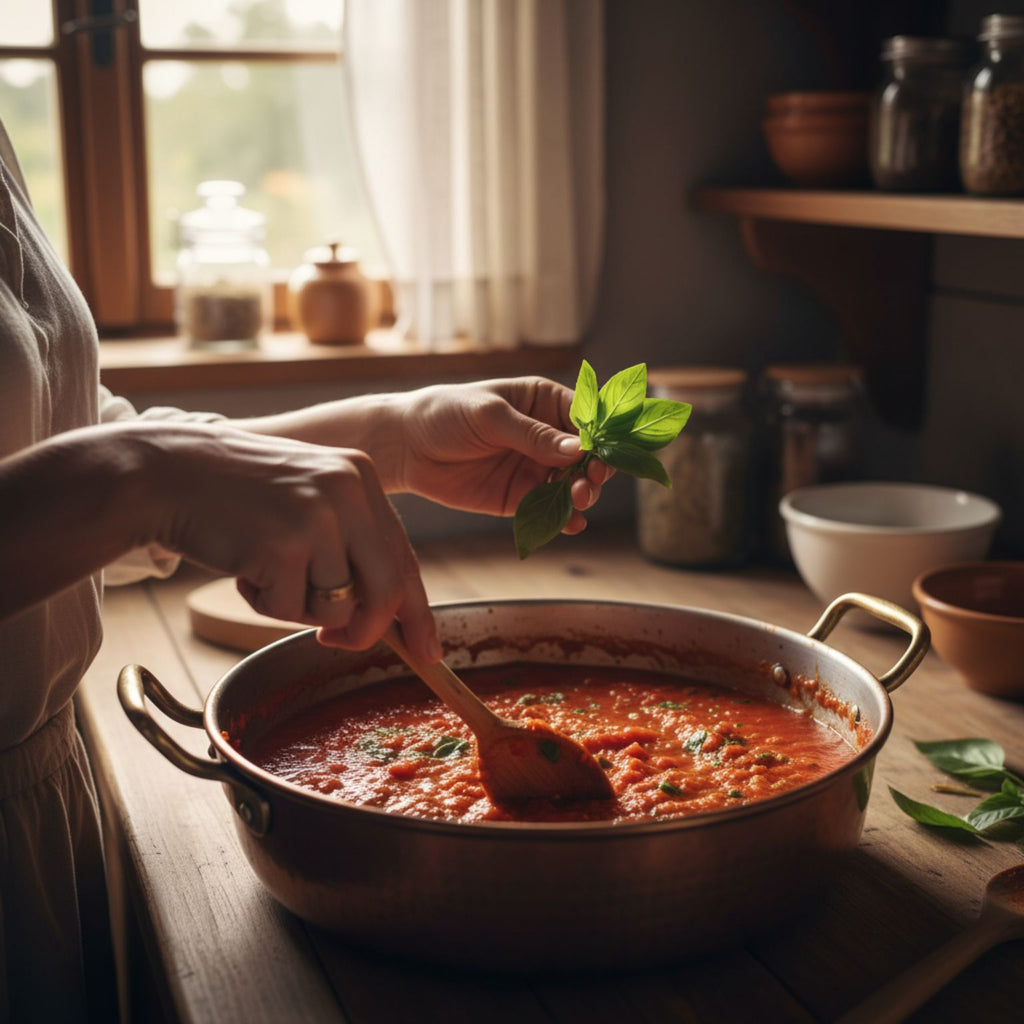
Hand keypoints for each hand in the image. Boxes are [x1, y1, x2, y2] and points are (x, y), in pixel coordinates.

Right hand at [138, 422, 438, 659]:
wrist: (163, 474)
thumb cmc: (235, 495)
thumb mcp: (307, 499)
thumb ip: (350, 544)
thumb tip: (387, 615)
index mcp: (360, 476)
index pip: (404, 556)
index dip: (417, 610)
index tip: (428, 650)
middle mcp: (347, 491)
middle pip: (387, 589)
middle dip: (367, 631)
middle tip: (335, 644)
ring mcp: (316, 517)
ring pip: (336, 607)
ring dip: (297, 606)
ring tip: (263, 568)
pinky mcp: (281, 546)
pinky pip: (290, 610)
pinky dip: (263, 603)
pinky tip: (241, 565)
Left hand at [395, 376, 613, 533]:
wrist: (406, 447)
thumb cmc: (445, 414)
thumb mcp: (489, 416)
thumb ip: (532, 434)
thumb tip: (578, 450)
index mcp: (543, 403)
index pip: (585, 419)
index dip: (598, 438)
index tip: (600, 456)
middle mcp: (545, 436)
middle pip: (585, 457)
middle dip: (593, 471)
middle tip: (588, 484)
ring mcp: (534, 468)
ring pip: (572, 485)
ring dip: (581, 495)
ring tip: (577, 501)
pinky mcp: (519, 497)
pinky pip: (549, 510)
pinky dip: (562, 519)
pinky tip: (571, 525)